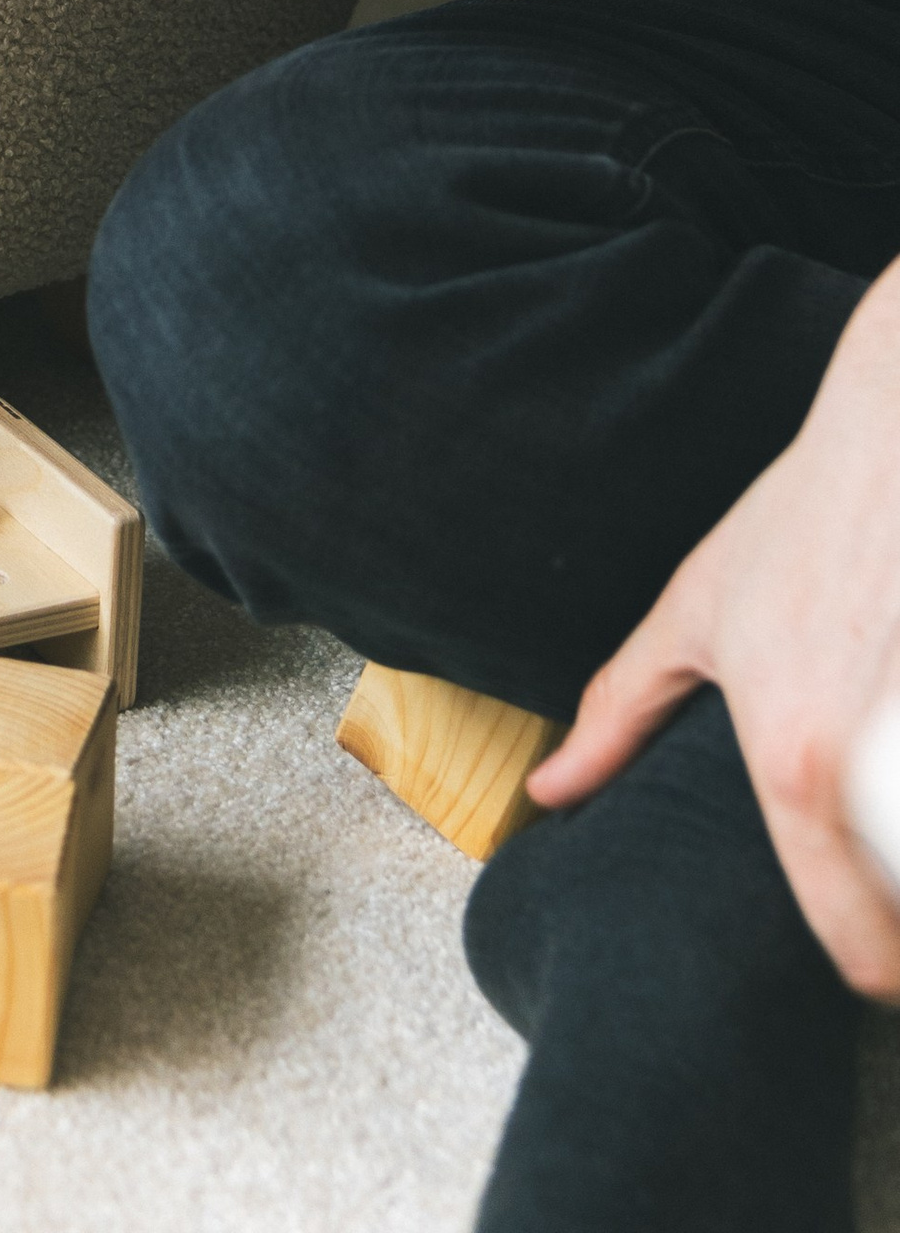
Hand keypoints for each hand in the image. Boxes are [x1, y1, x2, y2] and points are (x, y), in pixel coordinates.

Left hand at [529, 272, 899, 996]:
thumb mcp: (695, 612)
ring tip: (898, 828)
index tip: (875, 976)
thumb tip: (549, 791)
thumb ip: (619, 713)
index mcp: (795, 761)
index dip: (869, 972)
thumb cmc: (797, 519)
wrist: (894, 437)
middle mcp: (871, 762)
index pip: (851, 933)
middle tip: (898, 915)